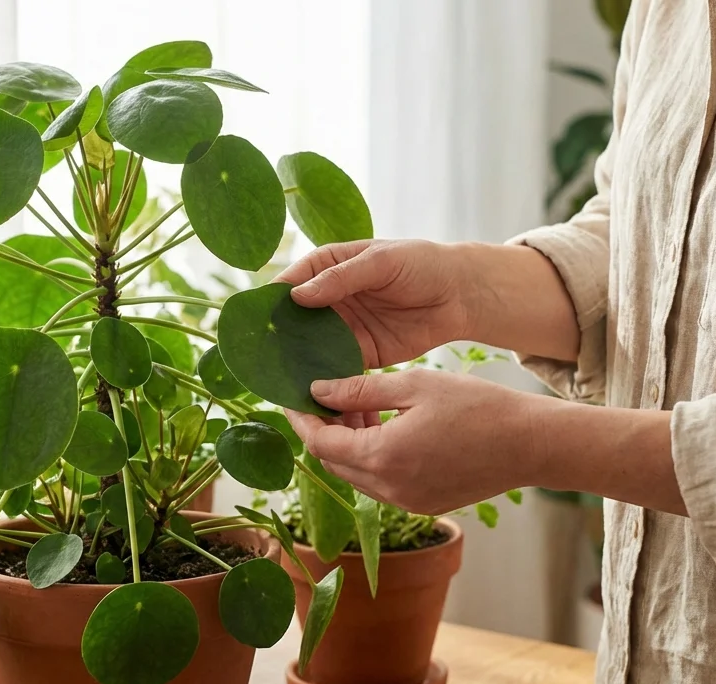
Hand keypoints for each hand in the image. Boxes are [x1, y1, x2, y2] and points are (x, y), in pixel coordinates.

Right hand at [274, 239, 475, 368]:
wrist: (460, 295)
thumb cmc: (422, 265)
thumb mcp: (381, 262)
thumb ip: (341, 278)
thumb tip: (297, 295)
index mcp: (330, 266)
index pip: (292, 281)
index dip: (272, 298)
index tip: (255, 317)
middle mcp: (330, 298)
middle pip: (295, 318)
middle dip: (277, 335)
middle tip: (257, 354)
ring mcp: (344, 327)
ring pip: (310, 346)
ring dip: (295, 360)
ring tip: (275, 377)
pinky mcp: (361, 353)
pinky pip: (335, 367)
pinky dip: (322, 378)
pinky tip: (307, 390)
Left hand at [286, 370, 687, 516]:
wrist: (533, 445)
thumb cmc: (480, 407)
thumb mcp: (416, 385)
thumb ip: (360, 389)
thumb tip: (317, 390)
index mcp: (383, 457)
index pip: (320, 443)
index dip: (301, 418)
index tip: (291, 395)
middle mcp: (389, 489)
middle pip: (334, 462)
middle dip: (324, 430)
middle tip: (328, 394)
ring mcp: (406, 502)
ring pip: (357, 475)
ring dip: (349, 444)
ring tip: (362, 405)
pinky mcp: (423, 504)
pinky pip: (382, 483)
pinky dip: (373, 457)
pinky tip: (388, 426)